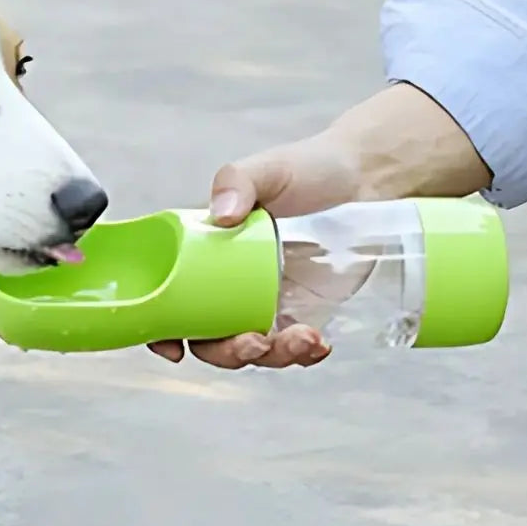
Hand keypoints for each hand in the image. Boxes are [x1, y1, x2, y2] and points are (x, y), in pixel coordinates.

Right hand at [149, 83, 492, 369]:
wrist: (364, 179)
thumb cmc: (307, 168)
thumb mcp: (267, 168)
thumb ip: (237, 182)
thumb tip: (222, 213)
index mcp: (204, 253)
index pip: (169, 297)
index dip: (162, 329)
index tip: (173, 346)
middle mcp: (227, 284)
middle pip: (207, 338)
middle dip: (225, 353)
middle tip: (253, 341)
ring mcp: (264, 303)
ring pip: (251, 350)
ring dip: (270, 357)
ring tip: (302, 338)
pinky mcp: (302, 313)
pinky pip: (293, 348)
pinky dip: (304, 355)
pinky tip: (319, 343)